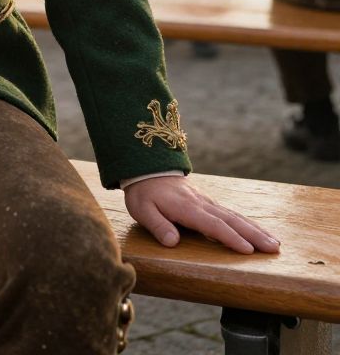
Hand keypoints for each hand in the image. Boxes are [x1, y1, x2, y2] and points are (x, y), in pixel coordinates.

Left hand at [124, 176, 279, 253]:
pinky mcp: (208, 203)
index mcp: (186, 208)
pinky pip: (231, 214)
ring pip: (235, 216)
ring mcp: (207, 202)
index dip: (229, 237)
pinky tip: (259, 232)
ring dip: (256, 230)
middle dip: (253, 235)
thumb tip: (173, 242)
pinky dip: (247, 223)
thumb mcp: (142, 210)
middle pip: (231, 220)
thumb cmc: (144, 193)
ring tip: (275, 244)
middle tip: (274, 249)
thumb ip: (157, 225)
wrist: (147, 168)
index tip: (247, 250)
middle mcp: (201, 204)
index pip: (211, 224)